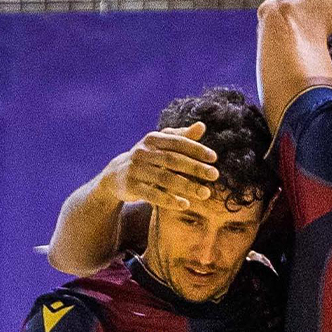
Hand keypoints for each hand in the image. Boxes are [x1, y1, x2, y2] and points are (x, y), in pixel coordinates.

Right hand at [100, 122, 218, 210]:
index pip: (177, 142)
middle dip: (195, 168)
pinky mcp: (131, 186)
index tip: (214, 158)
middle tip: (215, 175)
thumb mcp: (162, 145)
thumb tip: (202, 125)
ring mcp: (136, 169)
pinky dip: (169, 200)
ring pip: (164, 178)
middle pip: (173, 160)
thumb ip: (182, 137)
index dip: (196, 149)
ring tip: (205, 193)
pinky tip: (185, 205)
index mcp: (153, 139)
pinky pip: (152, 194)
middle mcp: (143, 152)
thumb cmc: (148, 157)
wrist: (116, 175)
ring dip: (187, 186)